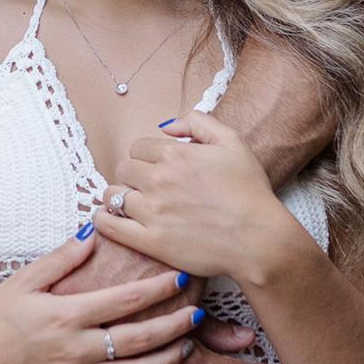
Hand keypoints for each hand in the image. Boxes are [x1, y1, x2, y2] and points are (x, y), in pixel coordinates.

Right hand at [0, 232, 205, 363]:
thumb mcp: (23, 281)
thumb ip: (61, 258)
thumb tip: (93, 231)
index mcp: (65, 315)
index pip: (124, 299)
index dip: (158, 288)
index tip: (181, 278)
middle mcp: (74, 350)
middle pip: (140, 340)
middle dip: (175, 326)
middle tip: (197, 315)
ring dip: (167, 361)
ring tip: (185, 347)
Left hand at [96, 109, 287, 280]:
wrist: (259, 239)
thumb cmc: (250, 191)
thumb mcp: (233, 142)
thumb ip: (198, 122)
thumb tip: (165, 125)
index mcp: (175, 155)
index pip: (139, 147)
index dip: (147, 155)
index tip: (156, 166)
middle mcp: (158, 180)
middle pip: (123, 169)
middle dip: (132, 174)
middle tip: (145, 185)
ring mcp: (152, 212)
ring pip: (112, 195)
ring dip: (118, 196)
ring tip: (129, 202)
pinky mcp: (150, 241)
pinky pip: (110, 226)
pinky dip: (103, 220)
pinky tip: (108, 218)